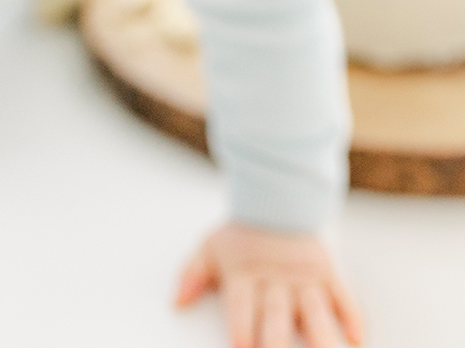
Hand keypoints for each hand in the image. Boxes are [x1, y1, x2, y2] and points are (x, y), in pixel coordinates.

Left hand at [174, 221, 363, 347]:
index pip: (241, 304)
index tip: (242, 347)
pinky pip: (343, 294)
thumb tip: (176, 301)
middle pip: (276, 313)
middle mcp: (276, 278)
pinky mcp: (328, 271)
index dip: (241, 325)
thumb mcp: (211, 246)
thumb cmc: (242, 235)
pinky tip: (357, 338)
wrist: (279, 199)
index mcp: (245, 273)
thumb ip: (193, 273)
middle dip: (277, 340)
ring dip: (320, 337)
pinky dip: (352, 315)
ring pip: (314, 310)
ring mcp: (305, 276)